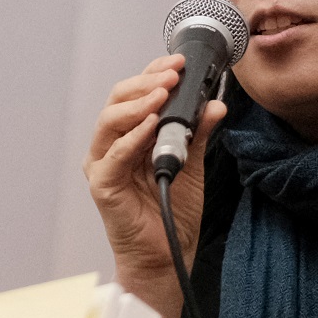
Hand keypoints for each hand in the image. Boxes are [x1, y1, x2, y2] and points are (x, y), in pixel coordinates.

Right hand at [83, 54, 227, 290]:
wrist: (167, 254)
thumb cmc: (173, 212)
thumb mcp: (193, 163)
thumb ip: (198, 133)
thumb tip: (214, 104)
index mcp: (131, 136)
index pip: (136, 94)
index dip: (154, 73)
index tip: (180, 63)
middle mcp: (112, 146)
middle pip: (119, 100)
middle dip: (147, 82)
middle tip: (173, 74)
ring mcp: (104, 164)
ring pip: (110, 120)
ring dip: (139, 103)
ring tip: (164, 93)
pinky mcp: (103, 185)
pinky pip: (114, 155)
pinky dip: (133, 136)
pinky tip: (152, 125)